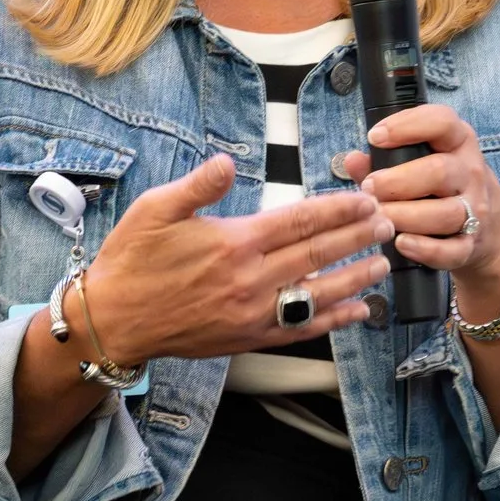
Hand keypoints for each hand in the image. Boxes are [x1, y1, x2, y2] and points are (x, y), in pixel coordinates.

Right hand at [81, 155, 392, 361]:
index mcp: (234, 242)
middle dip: (357, 236)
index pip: (300, 221)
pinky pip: (302, 329)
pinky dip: (334, 320)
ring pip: (318, 293)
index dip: (338, 208)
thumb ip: (197, 185)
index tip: (364, 198)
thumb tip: (226, 162)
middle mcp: (250, 279)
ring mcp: (253, 312)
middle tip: (387, 222)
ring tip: (383, 262)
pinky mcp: (249, 337)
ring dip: (355, 277)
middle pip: (317, 254)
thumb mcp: (155, 209)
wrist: (112, 320)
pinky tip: (359, 310)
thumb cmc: (132, 261)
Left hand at [344, 106, 499, 324]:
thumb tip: (353, 160)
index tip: (375, 137)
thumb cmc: (442, 186)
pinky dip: (425, 249)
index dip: (407, 126)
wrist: (488, 227)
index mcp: (458, 143)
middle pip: (439, 172)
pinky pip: (450, 250)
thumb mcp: (422, 161)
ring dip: (406, 216)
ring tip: (378, 217)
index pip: (442, 122)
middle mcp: (470, 173)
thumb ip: (383, 160)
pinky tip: (401, 243)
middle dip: (398, 181)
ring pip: (445, 213)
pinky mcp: (470, 244)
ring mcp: (475, 210)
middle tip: (369, 188)